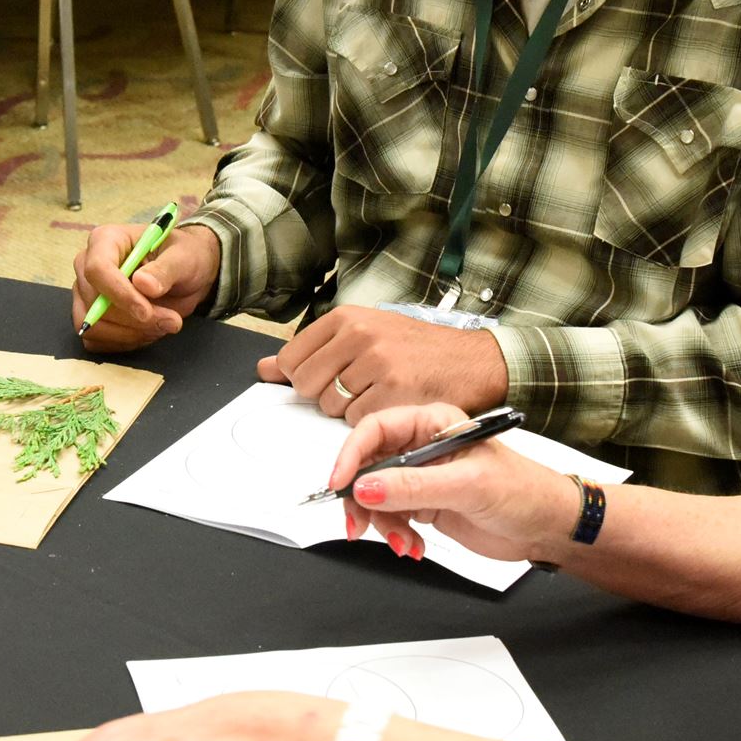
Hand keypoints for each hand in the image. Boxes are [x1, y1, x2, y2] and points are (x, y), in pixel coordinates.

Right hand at [72, 222, 220, 351]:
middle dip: (133, 320)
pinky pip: (97, 342)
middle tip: (171, 321)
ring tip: (163, 325)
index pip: (98, 269)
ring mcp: (86, 294)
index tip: (146, 311)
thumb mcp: (184, 257)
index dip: (120, 294)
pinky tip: (147, 332)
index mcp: (106, 240)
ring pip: (94, 327)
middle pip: (95, 304)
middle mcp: (88, 266)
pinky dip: (125, 343)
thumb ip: (165, 269)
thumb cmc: (181, 257)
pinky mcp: (90, 318)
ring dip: (132, 334)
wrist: (184, 275)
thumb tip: (143, 283)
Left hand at [256, 305, 507, 421]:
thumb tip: (264, 368)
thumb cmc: (418, 349)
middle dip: (324, 396)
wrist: (475, 361)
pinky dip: (370, 423)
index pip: (291, 359)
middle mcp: (360, 337)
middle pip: (306, 385)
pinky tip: (389, 407)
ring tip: (377, 394)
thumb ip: (312, 350)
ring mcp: (378, 366)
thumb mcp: (364, 334)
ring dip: (348, 411)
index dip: (303, 377)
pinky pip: (357, 423)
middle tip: (356, 388)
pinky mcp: (395, 395)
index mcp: (347, 318)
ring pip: (330, 407)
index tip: (323, 378)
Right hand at [328, 403, 577, 562]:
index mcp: (432, 423)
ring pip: (374, 497)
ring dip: (382, 524)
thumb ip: (413, 487)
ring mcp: (421, 477)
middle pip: (367, 466)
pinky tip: (414, 547)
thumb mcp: (467, 486)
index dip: (351, 455)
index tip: (339, 483)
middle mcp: (421, 447)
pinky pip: (390, 518)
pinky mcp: (424, 504)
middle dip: (361, 500)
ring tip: (404, 544)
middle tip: (360, 526)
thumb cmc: (523, 491)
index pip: (375, 430)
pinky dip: (395, 536)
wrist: (547, 526)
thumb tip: (365, 487)